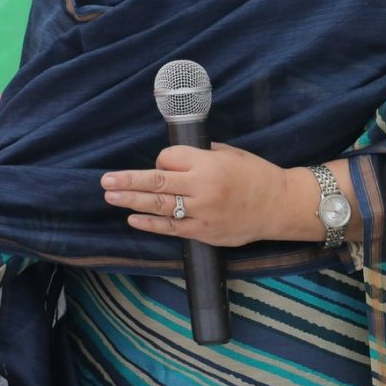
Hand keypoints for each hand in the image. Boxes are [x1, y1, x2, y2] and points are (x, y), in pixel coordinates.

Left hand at [102, 143, 299, 246]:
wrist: (280, 206)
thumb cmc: (255, 174)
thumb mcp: (228, 153)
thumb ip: (199, 154)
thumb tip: (171, 159)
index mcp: (207, 164)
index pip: (168, 159)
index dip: (161, 161)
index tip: (164, 164)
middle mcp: (202, 188)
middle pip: (156, 182)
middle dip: (128, 180)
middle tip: (105, 180)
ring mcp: (202, 212)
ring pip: (159, 206)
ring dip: (131, 200)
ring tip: (110, 195)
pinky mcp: (205, 232)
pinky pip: (172, 228)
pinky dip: (150, 223)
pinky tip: (133, 218)